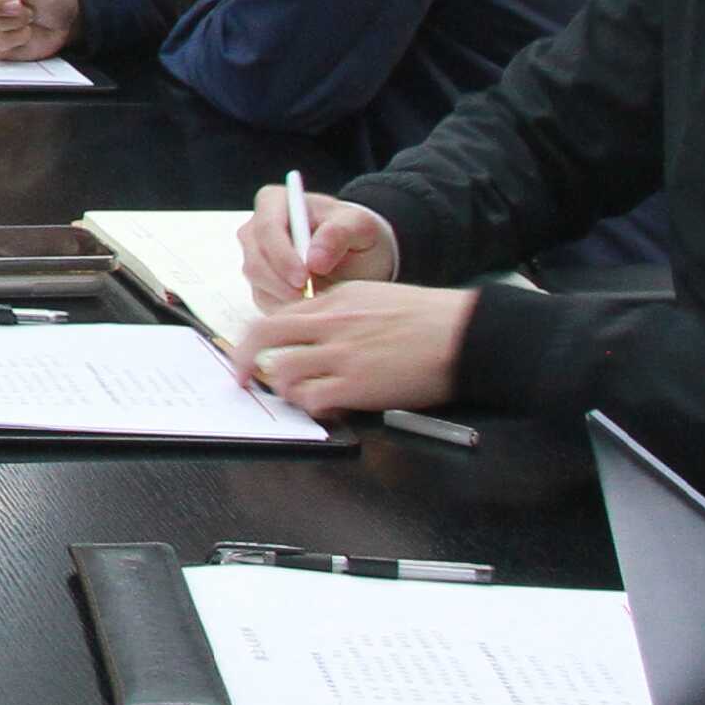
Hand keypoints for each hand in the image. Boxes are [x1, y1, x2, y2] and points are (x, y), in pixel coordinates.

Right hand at [235, 188, 398, 305]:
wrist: (355, 253)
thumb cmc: (353, 232)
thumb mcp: (360, 227)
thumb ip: (339, 235)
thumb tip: (314, 260)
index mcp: (275, 201)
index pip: (268, 228)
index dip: (282, 256)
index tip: (305, 279)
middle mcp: (257, 227)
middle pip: (255, 259)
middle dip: (282, 283)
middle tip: (312, 297)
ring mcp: (254, 256)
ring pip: (257, 283)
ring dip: (286, 296)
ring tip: (318, 298)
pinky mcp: (259, 282)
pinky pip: (264, 300)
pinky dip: (286, 306)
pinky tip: (310, 302)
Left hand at [238, 283, 471, 418]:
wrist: (462, 333)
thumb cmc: (426, 318)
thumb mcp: (373, 297)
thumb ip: (336, 311)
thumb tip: (308, 329)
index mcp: (333, 301)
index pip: (274, 317)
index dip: (254, 339)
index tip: (249, 354)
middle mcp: (330, 324)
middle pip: (262, 339)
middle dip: (243, 361)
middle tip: (242, 380)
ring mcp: (341, 355)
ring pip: (281, 373)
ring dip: (283, 388)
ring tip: (298, 395)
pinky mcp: (357, 386)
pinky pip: (312, 400)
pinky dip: (311, 407)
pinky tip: (325, 407)